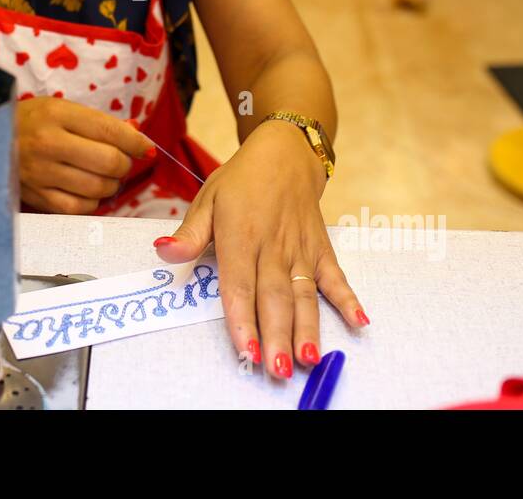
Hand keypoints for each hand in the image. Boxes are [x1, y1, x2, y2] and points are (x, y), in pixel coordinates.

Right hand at [17, 97, 153, 214]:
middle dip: (124, 164)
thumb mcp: (61, 109)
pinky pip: (79, 207)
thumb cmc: (31, 121)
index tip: (145, 148)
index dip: (136, 142)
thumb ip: (99, 124)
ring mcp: (41, 173)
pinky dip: (92, 201)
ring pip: (98, 188)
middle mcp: (48, 143)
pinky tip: (87, 190)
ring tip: (103, 175)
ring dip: (111, 184)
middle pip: (108, 162)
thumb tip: (137, 139)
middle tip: (120, 161)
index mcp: (56, 114)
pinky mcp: (37, 196)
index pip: (110, 131)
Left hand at [153, 119, 366, 378]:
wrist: (284, 153)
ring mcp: (300, 248)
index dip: (242, 320)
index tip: (245, 351)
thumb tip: (163, 252)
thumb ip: (189, 234)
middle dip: (276, 336)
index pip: (239, 285)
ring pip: (304, 293)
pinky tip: (358, 322)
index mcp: (240, 235)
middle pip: (274, 297)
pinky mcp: (321, 248)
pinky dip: (348, 299)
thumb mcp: (207, 199)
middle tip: (278, 370)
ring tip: (310, 358)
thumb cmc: (240, 181)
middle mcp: (272, 245)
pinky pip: (336, 276)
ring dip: (308, 327)